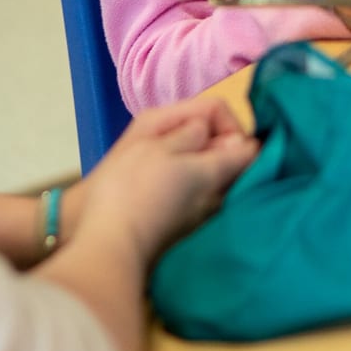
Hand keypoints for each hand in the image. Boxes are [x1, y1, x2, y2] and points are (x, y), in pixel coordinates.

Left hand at [66, 96, 256, 266]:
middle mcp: (161, 132)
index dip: (235, 132)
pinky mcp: (156, 183)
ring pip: (203, 156)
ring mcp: (158, 157)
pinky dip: (201, 187)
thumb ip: (223, 155)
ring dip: (216, 174)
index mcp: (163, 118)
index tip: (244, 164)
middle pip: (210, 132)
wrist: (100, 240)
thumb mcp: (188, 173)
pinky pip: (190, 175)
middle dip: (226, 156)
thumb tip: (251, 147)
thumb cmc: (142, 200)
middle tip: (230, 185)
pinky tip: (198, 208)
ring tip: (213, 198)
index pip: (216, 109)